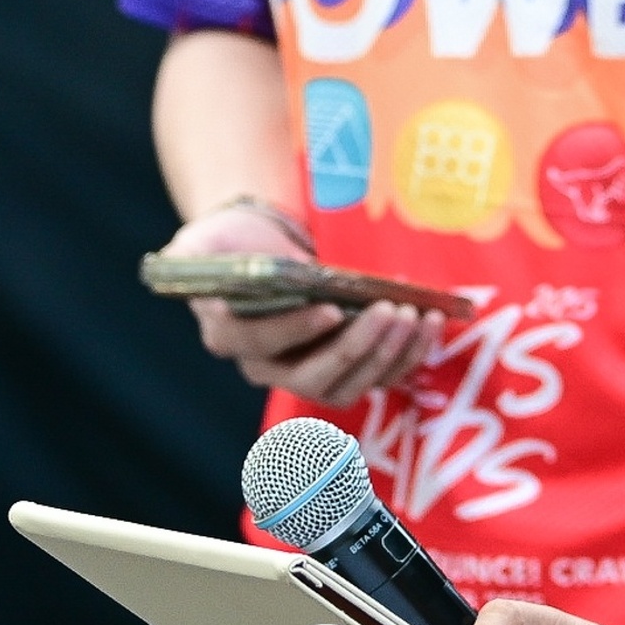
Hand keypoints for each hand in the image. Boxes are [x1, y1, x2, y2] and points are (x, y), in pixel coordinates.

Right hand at [161, 198, 433, 401]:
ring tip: (418, 316)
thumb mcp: (201, 240)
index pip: (261, 344)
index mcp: (228, 335)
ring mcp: (305, 372)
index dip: (297, 331)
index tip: (332, 309)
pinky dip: (407, 355)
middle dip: (356, 347)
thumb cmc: (230, 241)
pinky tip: (430, 323)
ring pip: (349, 384)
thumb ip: (195, 255)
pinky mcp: (341, 368)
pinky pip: (376, 375)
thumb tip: (204, 268)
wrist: (257, 246)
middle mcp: (265, 366)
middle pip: (312, 377)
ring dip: (389, 354)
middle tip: (391, 311)